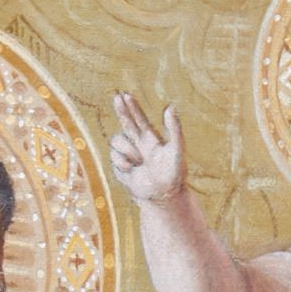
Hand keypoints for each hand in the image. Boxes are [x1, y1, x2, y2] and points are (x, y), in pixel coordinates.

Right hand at [109, 91, 188, 206]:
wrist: (163, 197)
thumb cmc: (174, 174)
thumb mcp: (176, 150)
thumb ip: (175, 129)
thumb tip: (170, 107)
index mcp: (150, 139)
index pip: (139, 119)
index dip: (132, 106)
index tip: (124, 94)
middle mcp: (138, 145)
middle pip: (125, 122)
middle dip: (121, 109)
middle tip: (116, 96)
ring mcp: (128, 156)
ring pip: (116, 141)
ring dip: (127, 150)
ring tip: (139, 162)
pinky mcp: (120, 168)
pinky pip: (113, 157)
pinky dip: (122, 164)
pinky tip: (132, 171)